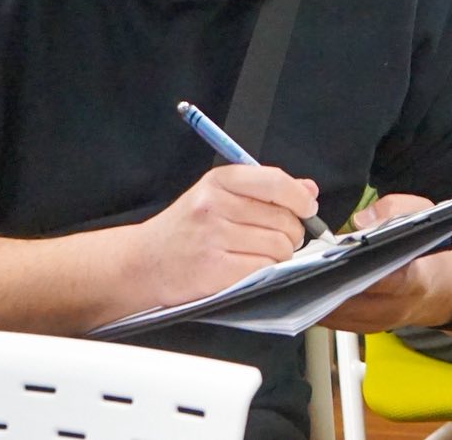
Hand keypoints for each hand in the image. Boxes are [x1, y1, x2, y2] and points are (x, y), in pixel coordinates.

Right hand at [123, 164, 320, 309]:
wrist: (142, 262)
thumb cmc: (186, 228)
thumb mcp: (219, 196)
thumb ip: (266, 190)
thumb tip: (309, 190)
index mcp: (219, 180)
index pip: (276, 182)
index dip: (300, 198)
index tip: (308, 208)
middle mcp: (215, 205)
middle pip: (283, 218)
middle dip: (292, 232)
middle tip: (281, 238)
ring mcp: (212, 237)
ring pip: (278, 246)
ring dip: (281, 254)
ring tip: (262, 253)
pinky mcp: (212, 269)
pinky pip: (263, 268)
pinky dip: (266, 270)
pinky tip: (251, 267)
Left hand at [318, 194, 451, 333]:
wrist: (446, 290)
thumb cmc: (434, 252)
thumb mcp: (425, 216)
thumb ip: (396, 210)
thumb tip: (361, 222)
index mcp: (418, 279)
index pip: (389, 280)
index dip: (363, 270)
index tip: (340, 258)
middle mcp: (398, 307)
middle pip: (353, 301)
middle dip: (328, 283)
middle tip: (305, 266)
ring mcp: (381, 322)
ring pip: (339, 315)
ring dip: (319, 295)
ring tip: (302, 275)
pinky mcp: (366, 329)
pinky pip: (336, 321)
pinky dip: (322, 303)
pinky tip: (311, 286)